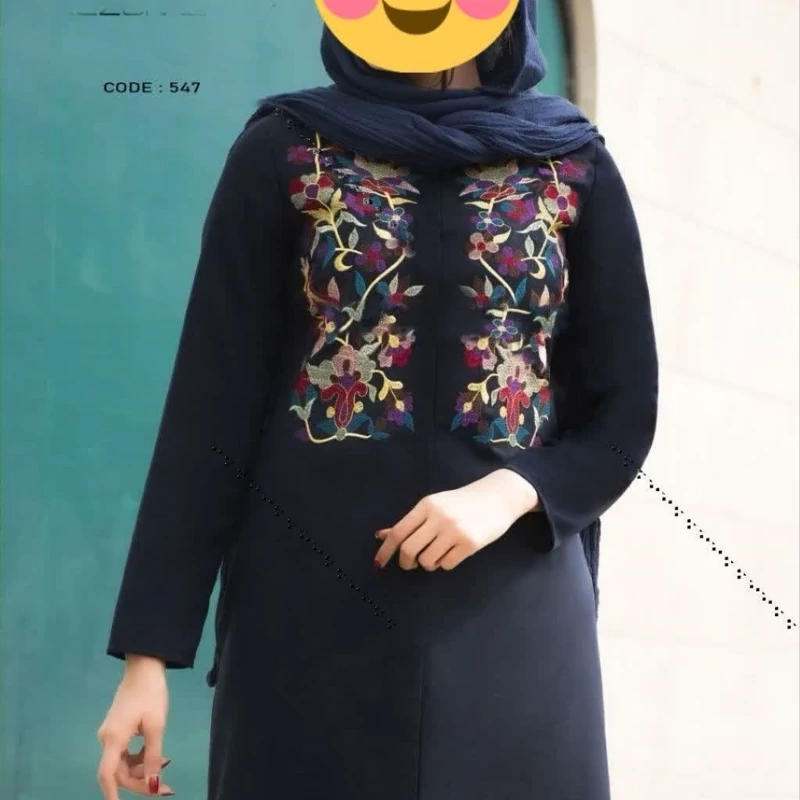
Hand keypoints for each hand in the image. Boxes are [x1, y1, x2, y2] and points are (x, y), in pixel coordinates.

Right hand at [97, 655, 174, 798]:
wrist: (145, 667)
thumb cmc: (151, 694)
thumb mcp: (156, 726)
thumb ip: (154, 757)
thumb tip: (154, 785)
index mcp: (113, 739)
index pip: (107, 775)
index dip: (112, 796)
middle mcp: (106, 739)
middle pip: (119, 771)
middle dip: (141, 782)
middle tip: (167, 787)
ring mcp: (111, 733)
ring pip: (123, 763)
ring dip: (143, 769)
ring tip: (167, 765)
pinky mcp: (117, 728)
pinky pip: (125, 752)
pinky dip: (140, 757)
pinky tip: (157, 755)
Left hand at [374, 469, 539, 570]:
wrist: (498, 496)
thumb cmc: (462, 502)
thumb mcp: (435, 505)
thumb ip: (411, 522)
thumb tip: (382, 536)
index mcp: (426, 505)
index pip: (399, 532)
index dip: (385, 550)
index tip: (378, 564)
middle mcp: (439, 517)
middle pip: (409, 550)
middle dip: (406, 562)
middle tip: (410, 564)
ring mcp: (455, 531)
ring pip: (427, 561)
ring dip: (428, 563)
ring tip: (437, 553)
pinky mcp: (470, 544)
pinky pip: (446, 564)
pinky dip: (444, 563)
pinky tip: (452, 552)